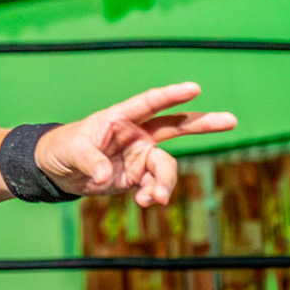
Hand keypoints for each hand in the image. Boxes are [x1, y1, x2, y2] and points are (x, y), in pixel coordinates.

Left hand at [35, 83, 236, 206]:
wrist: (57, 171)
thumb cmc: (63, 149)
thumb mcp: (72, 152)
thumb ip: (91, 162)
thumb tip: (107, 176)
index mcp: (119, 118)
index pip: (149, 103)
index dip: (171, 95)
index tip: (194, 88)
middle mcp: (136, 134)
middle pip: (175, 126)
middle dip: (202, 123)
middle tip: (231, 120)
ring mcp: (140, 156)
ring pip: (166, 166)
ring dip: (165, 183)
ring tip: (156, 199)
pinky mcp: (138, 177)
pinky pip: (155, 186)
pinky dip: (154, 195)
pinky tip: (145, 202)